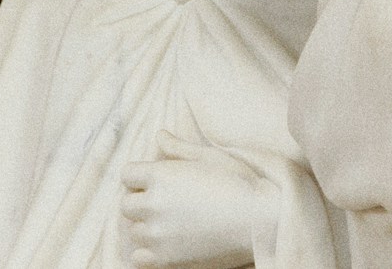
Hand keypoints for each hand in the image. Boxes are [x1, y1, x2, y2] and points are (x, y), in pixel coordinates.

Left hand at [119, 131, 276, 268]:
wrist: (263, 221)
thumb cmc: (240, 184)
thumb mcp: (210, 157)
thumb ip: (179, 148)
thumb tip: (159, 135)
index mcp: (161, 175)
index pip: (128, 175)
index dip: (141, 177)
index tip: (158, 181)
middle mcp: (153, 204)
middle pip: (128, 204)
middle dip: (143, 201)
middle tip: (168, 203)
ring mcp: (158, 235)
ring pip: (135, 231)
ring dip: (148, 227)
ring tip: (174, 224)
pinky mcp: (166, 260)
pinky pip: (138, 258)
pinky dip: (148, 253)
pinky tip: (167, 245)